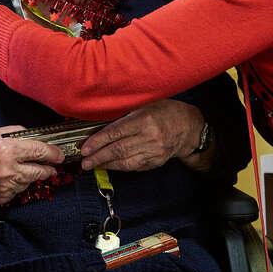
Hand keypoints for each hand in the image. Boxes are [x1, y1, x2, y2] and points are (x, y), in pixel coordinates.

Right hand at [0, 126, 65, 205]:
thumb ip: (14, 133)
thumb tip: (33, 136)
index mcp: (6, 150)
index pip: (39, 152)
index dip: (53, 153)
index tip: (59, 154)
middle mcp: (8, 170)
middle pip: (41, 171)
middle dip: (49, 167)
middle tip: (51, 163)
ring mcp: (5, 187)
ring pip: (30, 181)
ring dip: (33, 174)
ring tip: (26, 167)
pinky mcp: (0, 198)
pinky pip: (18, 190)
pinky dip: (18, 183)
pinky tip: (10, 176)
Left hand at [79, 100, 203, 171]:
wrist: (188, 127)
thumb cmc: (165, 111)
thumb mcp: (145, 104)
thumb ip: (125, 113)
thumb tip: (99, 122)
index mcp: (144, 120)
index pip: (115, 133)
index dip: (97, 141)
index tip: (85, 147)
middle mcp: (149, 138)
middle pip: (118, 149)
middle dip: (98, 156)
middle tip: (84, 161)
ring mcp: (153, 152)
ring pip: (125, 162)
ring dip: (106, 164)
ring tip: (92, 165)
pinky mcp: (155, 162)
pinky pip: (133, 167)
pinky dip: (119, 167)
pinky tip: (108, 166)